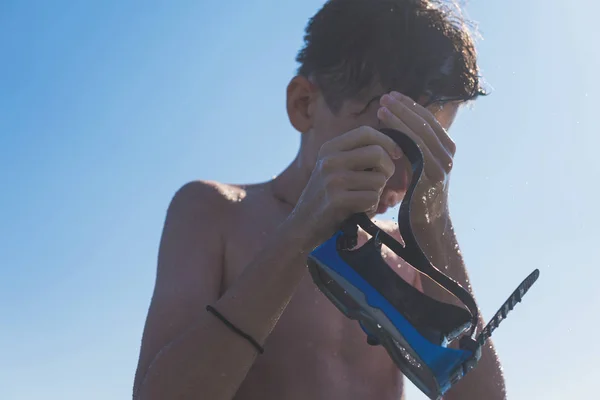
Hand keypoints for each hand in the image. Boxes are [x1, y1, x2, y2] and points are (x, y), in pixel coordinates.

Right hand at [289, 126, 402, 248]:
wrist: (302, 225)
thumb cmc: (326, 197)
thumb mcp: (334, 168)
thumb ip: (357, 155)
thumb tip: (394, 149)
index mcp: (329, 148)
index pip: (366, 132)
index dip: (387, 141)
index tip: (396, 155)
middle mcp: (330, 160)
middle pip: (377, 153)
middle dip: (388, 169)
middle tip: (381, 182)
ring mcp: (332, 179)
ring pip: (378, 179)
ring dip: (377, 193)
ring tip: (362, 199)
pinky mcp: (336, 200)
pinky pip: (372, 199)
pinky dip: (371, 207)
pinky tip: (358, 210)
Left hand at [377, 91, 455, 225]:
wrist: (427, 227)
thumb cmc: (417, 198)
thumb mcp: (417, 167)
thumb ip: (412, 148)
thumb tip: (395, 126)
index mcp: (446, 149)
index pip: (428, 120)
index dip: (410, 106)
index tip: (393, 96)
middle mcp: (448, 154)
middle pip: (425, 122)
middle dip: (403, 107)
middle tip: (384, 97)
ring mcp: (443, 164)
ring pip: (420, 132)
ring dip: (399, 117)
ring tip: (382, 108)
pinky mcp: (433, 174)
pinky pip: (416, 148)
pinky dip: (400, 135)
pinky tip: (385, 129)